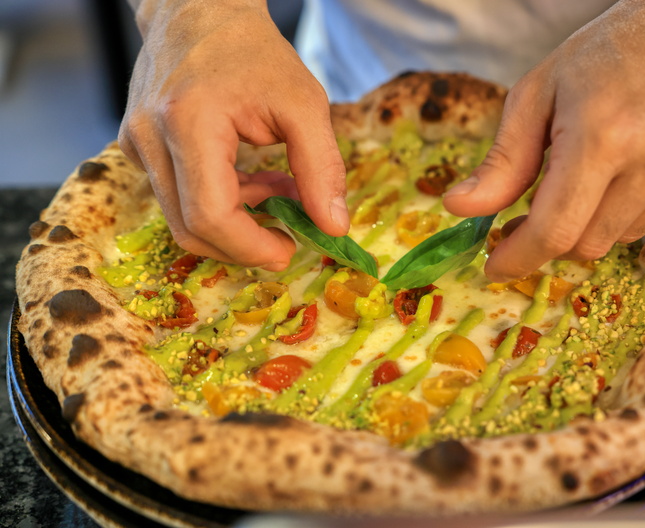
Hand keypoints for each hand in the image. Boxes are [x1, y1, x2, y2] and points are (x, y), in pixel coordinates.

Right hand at [119, 0, 348, 269]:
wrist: (202, 11)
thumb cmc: (254, 52)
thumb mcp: (304, 104)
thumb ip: (322, 168)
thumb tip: (333, 228)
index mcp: (188, 121)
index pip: (209, 215)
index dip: (250, 246)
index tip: (288, 250)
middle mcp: (149, 137)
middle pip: (190, 228)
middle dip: (244, 243)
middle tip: (287, 234)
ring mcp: (136, 144)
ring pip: (183, 218)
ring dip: (236, 219)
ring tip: (278, 189)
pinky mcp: (137, 148)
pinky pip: (177, 197)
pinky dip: (221, 201)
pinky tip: (253, 179)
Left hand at [444, 0, 644, 281]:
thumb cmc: (605, 54)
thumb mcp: (537, 95)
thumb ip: (501, 162)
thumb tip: (457, 210)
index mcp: (601, 135)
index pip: (554, 229)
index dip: (518, 258)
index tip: (494, 268)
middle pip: (584, 244)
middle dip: (549, 239)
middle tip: (528, 216)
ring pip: (618, 239)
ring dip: (588, 224)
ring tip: (584, 179)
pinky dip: (624, 214)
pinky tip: (625, 173)